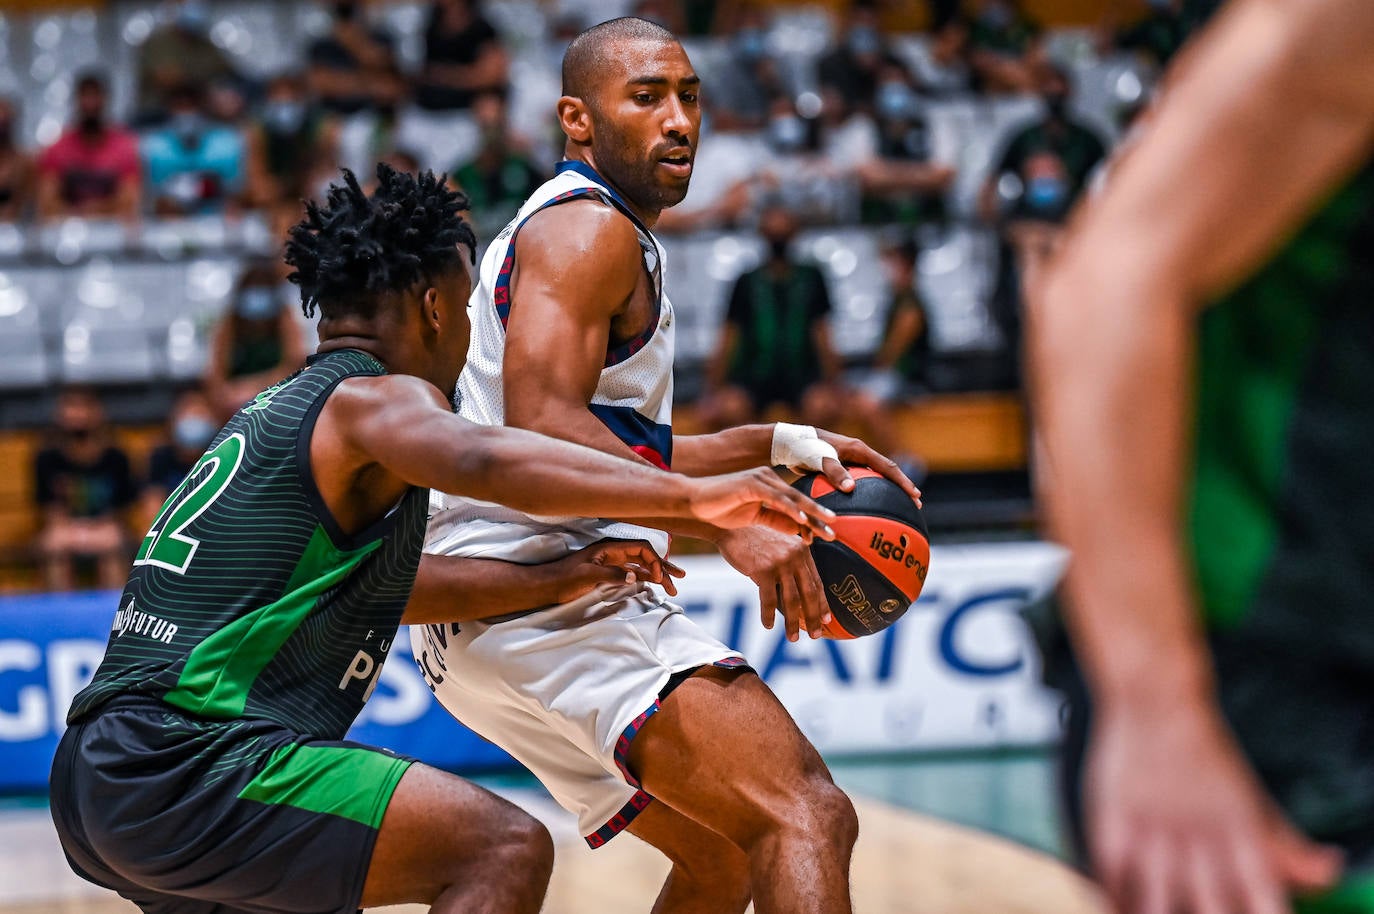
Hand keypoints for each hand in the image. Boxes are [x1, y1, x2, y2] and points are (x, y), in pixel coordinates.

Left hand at [549, 538, 684, 602]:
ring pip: (641, 565)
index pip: (641, 548)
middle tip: (680, 579)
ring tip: (673, 586)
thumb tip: (635, 576)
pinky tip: (654, 586)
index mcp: (610, 547)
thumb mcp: (588, 575)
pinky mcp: (608, 572)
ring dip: (657, 575)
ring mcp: (612, 562)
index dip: (655, 561)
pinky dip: (646, 579)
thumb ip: (612, 574)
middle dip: (664, 567)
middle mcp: (614, 552)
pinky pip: (633, 572)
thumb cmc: (564, 578)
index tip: (659, 578)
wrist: (547, 585)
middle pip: (646, 556)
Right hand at [688, 467, 835, 539]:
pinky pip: (775, 498)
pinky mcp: (751, 483)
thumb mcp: (754, 517)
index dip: (813, 519)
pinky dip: (790, 508)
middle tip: (836, 528)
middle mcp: (769, 479)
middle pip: (800, 499)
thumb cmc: (720, 509)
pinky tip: (802, 519)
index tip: (829, 534)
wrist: (694, 501)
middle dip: (819, 514)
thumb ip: (776, 520)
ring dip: (811, 511)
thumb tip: (799, 528)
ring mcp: (761, 479)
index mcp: (771, 486)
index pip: (797, 505)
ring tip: (828, 523)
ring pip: (792, 497)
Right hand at [717, 526, 829, 641]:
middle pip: (809, 594)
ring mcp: (780, 563)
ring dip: (793, 623)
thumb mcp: (779, 546)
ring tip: (793, 638)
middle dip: (814, 618)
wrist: (730, 527)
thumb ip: (790, 564)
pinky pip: (769, 600)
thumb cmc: (753, 539)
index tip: (826, 620)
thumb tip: (798, 595)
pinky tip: (769, 625)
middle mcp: (795, 556)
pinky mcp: (763, 570)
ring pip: (792, 601)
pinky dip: (769, 615)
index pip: (817, 582)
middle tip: (816, 636)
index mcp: (802, 550)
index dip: (822, 604)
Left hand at [815, 430, 922, 507]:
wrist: (790, 443)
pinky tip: (869, 508)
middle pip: (887, 472)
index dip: (903, 482)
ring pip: (876, 478)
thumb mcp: (820, 459)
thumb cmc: (806, 448)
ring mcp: (852, 461)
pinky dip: (869, 493)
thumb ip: (834, 472)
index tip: (915, 495)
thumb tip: (851, 488)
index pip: (887, 467)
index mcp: (859, 450)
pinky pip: (861, 483)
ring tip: (898, 507)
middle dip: (902, 487)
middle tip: (915, 504)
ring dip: (888, 491)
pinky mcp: (843, 468)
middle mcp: (859, 454)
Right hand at [1086, 698, 1341, 913]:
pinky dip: (1118, 902)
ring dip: (1156, 913)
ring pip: (1155, 904)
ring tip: (1158, 912)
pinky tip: (1123, 906)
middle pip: (1210, 909)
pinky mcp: (1112, 822)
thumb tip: (1328, 873)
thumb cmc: (1205, 756)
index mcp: (1243, 834)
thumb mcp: (1254, 800)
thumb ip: (1288, 846)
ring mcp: (1153, 831)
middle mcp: (1200, 837)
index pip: (1264, 900)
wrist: (1156, 702)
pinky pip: (1112, 880)